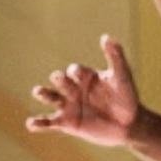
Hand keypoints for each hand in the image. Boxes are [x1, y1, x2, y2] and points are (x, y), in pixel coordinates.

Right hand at [25, 34, 139, 146]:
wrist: (128, 123)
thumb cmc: (126, 97)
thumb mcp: (122, 76)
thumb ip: (115, 57)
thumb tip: (106, 36)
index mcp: (86, 76)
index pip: (76, 70)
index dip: (75, 71)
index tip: (78, 73)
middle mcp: (75, 89)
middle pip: (61, 81)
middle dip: (59, 79)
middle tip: (58, 77)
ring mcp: (69, 105)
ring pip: (50, 97)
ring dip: (43, 93)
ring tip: (38, 91)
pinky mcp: (66, 123)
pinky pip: (48, 122)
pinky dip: (38, 123)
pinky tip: (32, 123)